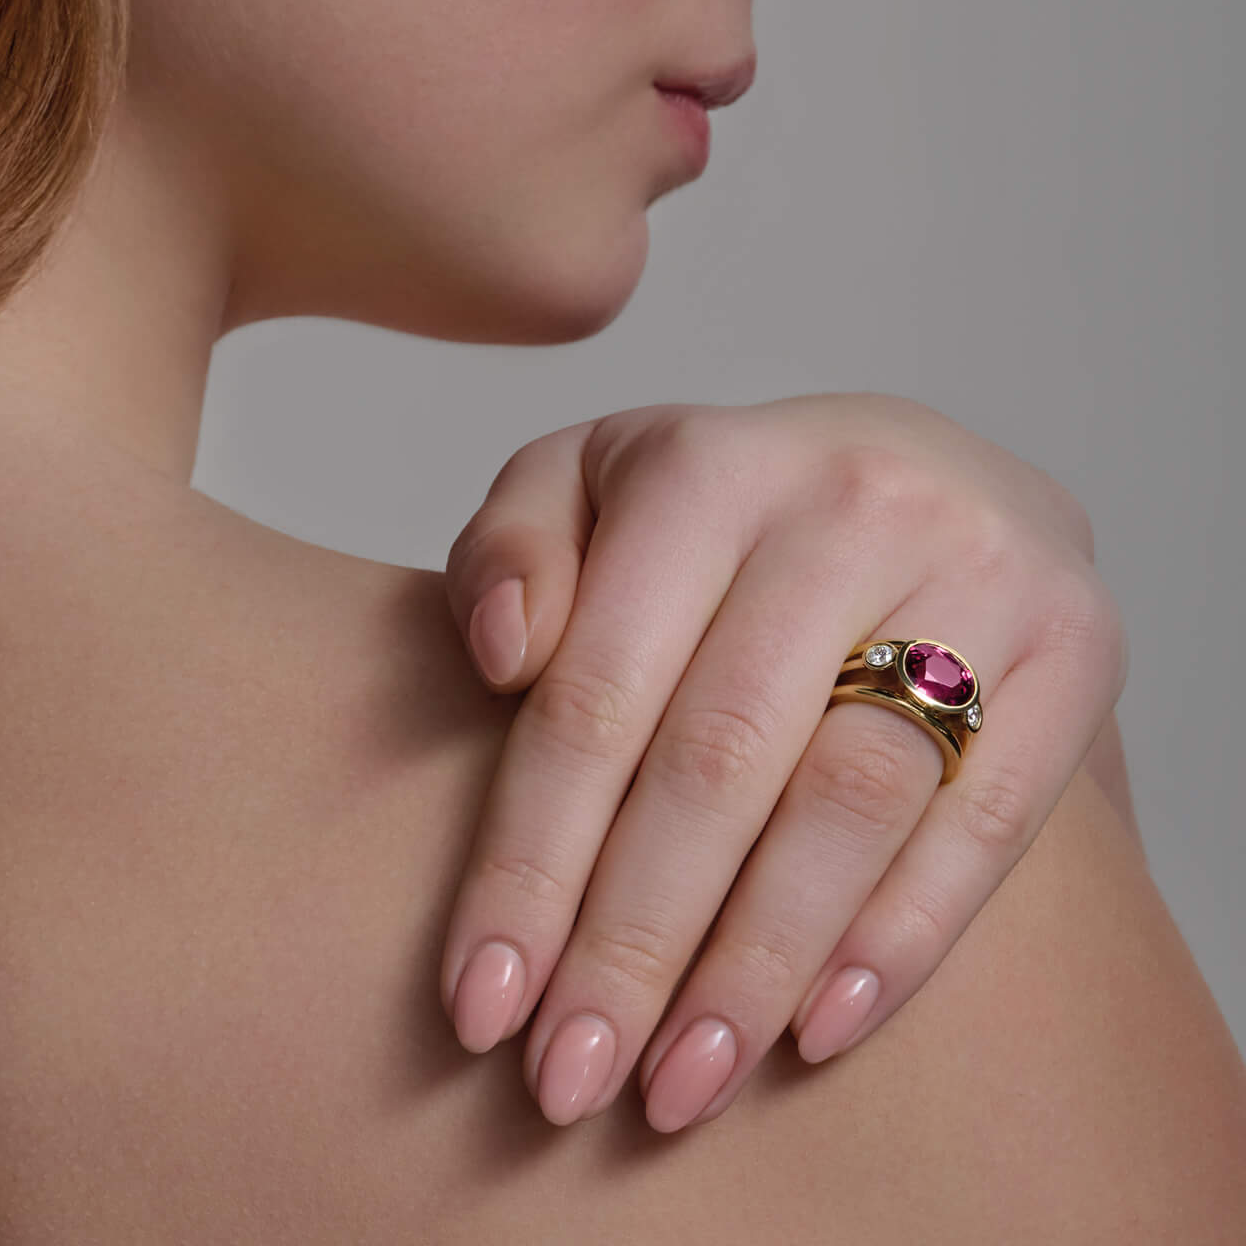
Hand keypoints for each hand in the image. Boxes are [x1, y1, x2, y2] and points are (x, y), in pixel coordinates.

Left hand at [435, 393, 1126, 1134]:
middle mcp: (841, 505)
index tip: (479, 1001)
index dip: (529, 861)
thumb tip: (499, 653)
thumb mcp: (582, 482)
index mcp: (701, 466)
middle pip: (716, 762)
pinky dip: (898, 938)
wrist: (917, 464)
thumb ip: (509, 549)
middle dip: (631, 945)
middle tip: (566, 1080)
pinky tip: (815, 1033)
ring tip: (676, 1087)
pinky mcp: (1073, 645)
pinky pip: (984, 819)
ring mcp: (971, 571)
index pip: (594, 694)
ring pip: (847, 803)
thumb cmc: (715, 505)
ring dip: (754, 967)